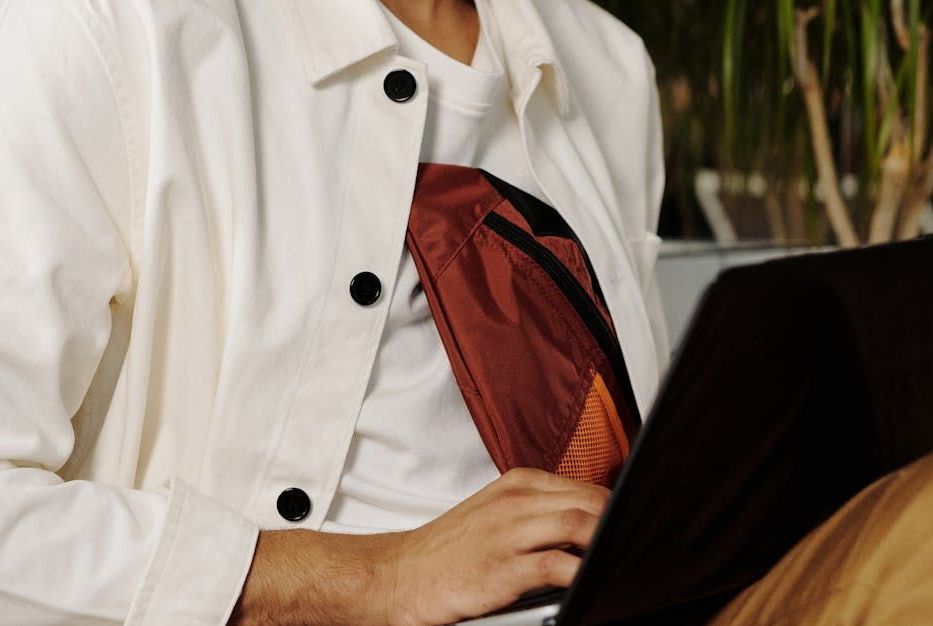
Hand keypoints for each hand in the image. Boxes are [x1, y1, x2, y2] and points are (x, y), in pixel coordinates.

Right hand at [387, 468, 609, 625]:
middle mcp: (516, 501)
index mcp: (518, 483)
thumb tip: (588, 523)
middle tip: (632, 544)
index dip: (614, 508)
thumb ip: (539, 511)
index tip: (628, 525)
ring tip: (619, 559)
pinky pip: (556, 565)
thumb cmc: (450, 548)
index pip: (586, 487)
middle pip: (590, 501)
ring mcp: (509, 532)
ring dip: (605, 541)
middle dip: (617, 522)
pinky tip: (590, 580)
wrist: (401, 573)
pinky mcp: (503, 568)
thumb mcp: (495, 512)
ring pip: (578, 524)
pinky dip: (581, 572)